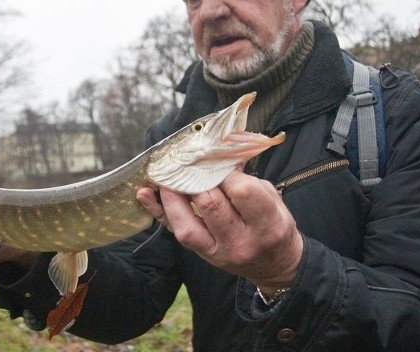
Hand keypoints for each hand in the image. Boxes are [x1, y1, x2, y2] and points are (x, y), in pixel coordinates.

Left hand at [137, 170, 301, 292]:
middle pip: (211, 205)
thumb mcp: (271, 198)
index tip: (219, 162)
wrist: (275, 266)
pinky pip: (177, 233)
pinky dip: (159, 212)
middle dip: (196, 178)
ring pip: (187, 224)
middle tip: (186, 162)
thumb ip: (246, 178)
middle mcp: (241, 242)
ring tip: (165, 176)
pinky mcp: (203, 255)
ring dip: (172, 196)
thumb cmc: (274, 224)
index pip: (241, 192)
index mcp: (267, 224)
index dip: (226, 172)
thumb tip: (218, 153)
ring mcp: (219, 252)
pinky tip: (144, 194)